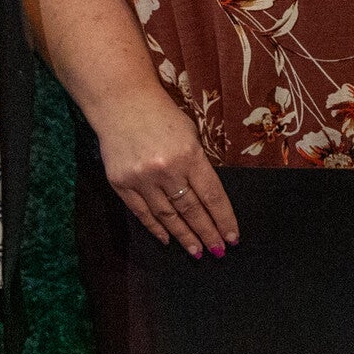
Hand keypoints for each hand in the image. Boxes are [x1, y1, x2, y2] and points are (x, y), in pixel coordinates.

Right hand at [93, 84, 238, 258]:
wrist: (121, 102)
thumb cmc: (161, 115)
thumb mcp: (190, 133)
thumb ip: (198, 163)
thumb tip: (209, 197)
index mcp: (189, 155)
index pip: (212, 196)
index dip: (224, 220)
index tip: (232, 238)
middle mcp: (166, 170)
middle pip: (192, 210)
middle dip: (207, 234)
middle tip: (218, 251)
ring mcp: (142, 178)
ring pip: (168, 216)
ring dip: (184, 237)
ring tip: (197, 252)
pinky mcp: (121, 183)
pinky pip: (142, 212)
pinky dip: (156, 228)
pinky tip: (168, 239)